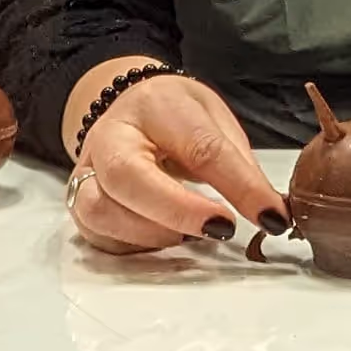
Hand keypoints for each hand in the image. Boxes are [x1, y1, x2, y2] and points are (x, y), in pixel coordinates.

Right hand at [64, 68, 285, 254]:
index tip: (271, 214)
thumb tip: (271, 212)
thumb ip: (238, 163)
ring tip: (192, 234)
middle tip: (223, 229)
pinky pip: (99, 235)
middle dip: (178, 211)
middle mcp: (110, 135)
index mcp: (154, 104)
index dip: (239, 186)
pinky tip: (164, 237)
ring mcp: (88, 171)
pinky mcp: (79, 203)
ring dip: (154, 233)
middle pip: (127, 176)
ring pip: (101, 211)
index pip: (199, 147)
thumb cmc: (174, 115)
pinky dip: (135, 245)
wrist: (127, 109)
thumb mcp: (213, 118)